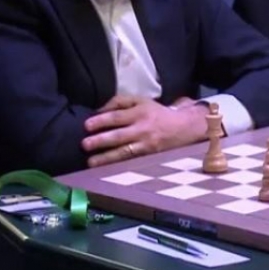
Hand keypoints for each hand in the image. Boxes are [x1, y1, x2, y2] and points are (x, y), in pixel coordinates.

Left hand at [81, 95, 208, 167]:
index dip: (101, 121)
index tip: (87, 126)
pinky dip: (118, 165)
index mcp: (139, 112)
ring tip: (91, 162)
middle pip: (119, 135)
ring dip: (106, 157)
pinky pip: (131, 160)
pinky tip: (106, 169)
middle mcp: (142, 128)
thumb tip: (100, 110)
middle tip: (85, 144)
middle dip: (101, 141)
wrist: (183, 126)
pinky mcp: (149, 156)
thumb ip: (120, 101)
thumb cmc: (156, 112)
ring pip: (124, 151)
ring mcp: (146, 144)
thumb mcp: (141, 100)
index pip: (117, 116)